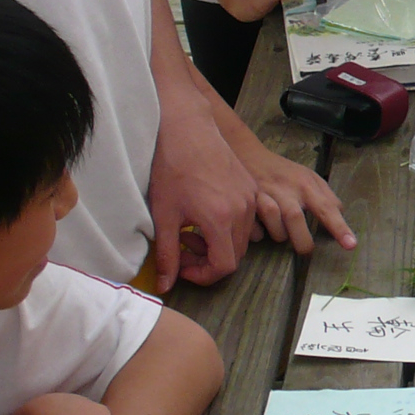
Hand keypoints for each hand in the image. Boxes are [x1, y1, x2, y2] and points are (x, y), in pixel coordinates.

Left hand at [147, 101, 259, 285]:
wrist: (186, 129)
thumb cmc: (172, 168)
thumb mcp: (164, 215)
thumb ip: (167, 255)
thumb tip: (166, 285)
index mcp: (221, 219)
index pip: (224, 266)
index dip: (203, 275)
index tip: (183, 269)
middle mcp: (242, 210)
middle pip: (236, 255)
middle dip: (209, 260)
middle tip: (183, 249)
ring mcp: (249, 197)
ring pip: (242, 238)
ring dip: (219, 244)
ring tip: (191, 231)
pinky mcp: (250, 187)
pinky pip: (246, 219)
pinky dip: (227, 228)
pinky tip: (204, 215)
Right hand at [231, 120, 356, 254]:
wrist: (249, 154)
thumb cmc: (284, 172)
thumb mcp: (309, 177)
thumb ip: (326, 196)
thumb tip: (341, 215)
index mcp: (307, 184)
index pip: (327, 208)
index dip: (339, 228)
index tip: (350, 245)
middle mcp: (287, 189)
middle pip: (295, 218)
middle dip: (303, 241)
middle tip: (306, 250)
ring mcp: (265, 194)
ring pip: (274, 222)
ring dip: (280, 235)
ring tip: (281, 235)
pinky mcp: (247, 201)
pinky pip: (253, 226)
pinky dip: (258, 234)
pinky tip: (260, 230)